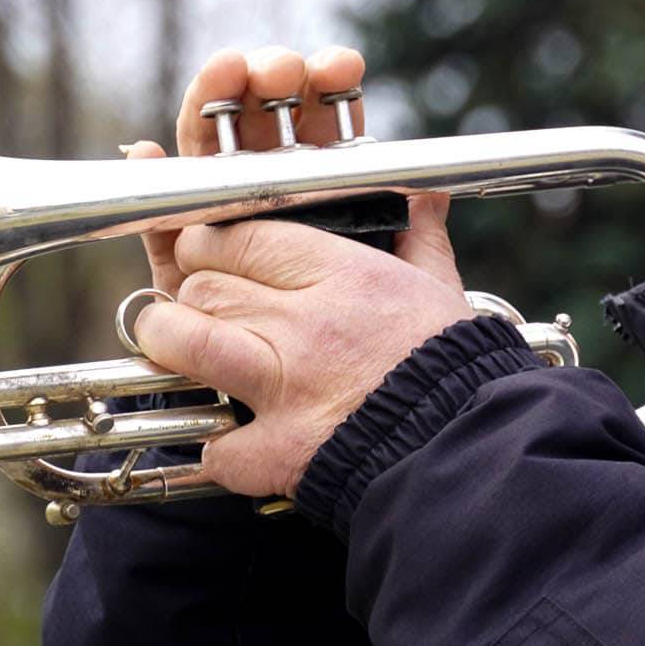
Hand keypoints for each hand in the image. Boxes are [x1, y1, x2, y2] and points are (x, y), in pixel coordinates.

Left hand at [119, 45, 472, 497]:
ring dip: (171, 345)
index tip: (208, 251)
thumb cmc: (460, 367)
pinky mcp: (276, 449)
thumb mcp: (441, 286)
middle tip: (195, 302)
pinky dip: (219, 447)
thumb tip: (423, 196)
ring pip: (183, 342)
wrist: (473, 447)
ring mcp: (282, 385)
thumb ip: (420, 236)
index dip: (209, 240)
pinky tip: (233, 442)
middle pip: (202, 283)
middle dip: (189, 290)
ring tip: (178, 350)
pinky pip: (214, 443)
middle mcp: (302, 320)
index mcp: (341, 273)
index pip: (239, 235)